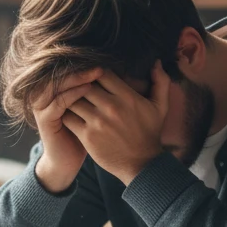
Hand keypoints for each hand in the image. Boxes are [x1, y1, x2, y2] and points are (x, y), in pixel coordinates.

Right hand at [32, 68, 103, 192]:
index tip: (109, 57)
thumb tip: (136, 76)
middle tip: (101, 59)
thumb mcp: (96, 111)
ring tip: (96, 72)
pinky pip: (57, 102)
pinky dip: (71, 93)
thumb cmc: (86, 135)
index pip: (70, 68)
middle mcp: (49, 94)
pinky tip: (87, 89)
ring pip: (57, 83)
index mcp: (59, 90)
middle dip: (82, 65)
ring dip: (76, 77)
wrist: (67, 161)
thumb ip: (107, 92)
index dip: (87, 62)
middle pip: (61, 71)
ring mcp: (44, 106)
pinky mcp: (45, 119)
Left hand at [61, 62, 170, 185]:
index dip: (94, 71)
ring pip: (73, 100)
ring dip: (70, 98)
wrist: (142, 164)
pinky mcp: (87, 136)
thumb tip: (156, 61)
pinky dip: (65, 114)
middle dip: (79, 84)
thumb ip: (161, 82)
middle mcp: (111, 107)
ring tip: (69, 98)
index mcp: (127, 96)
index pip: (101, 72)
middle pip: (84, 84)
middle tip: (74, 85)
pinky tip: (68, 114)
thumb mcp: (160, 107)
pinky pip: (68, 118)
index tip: (91, 75)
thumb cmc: (150, 133)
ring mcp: (98, 122)